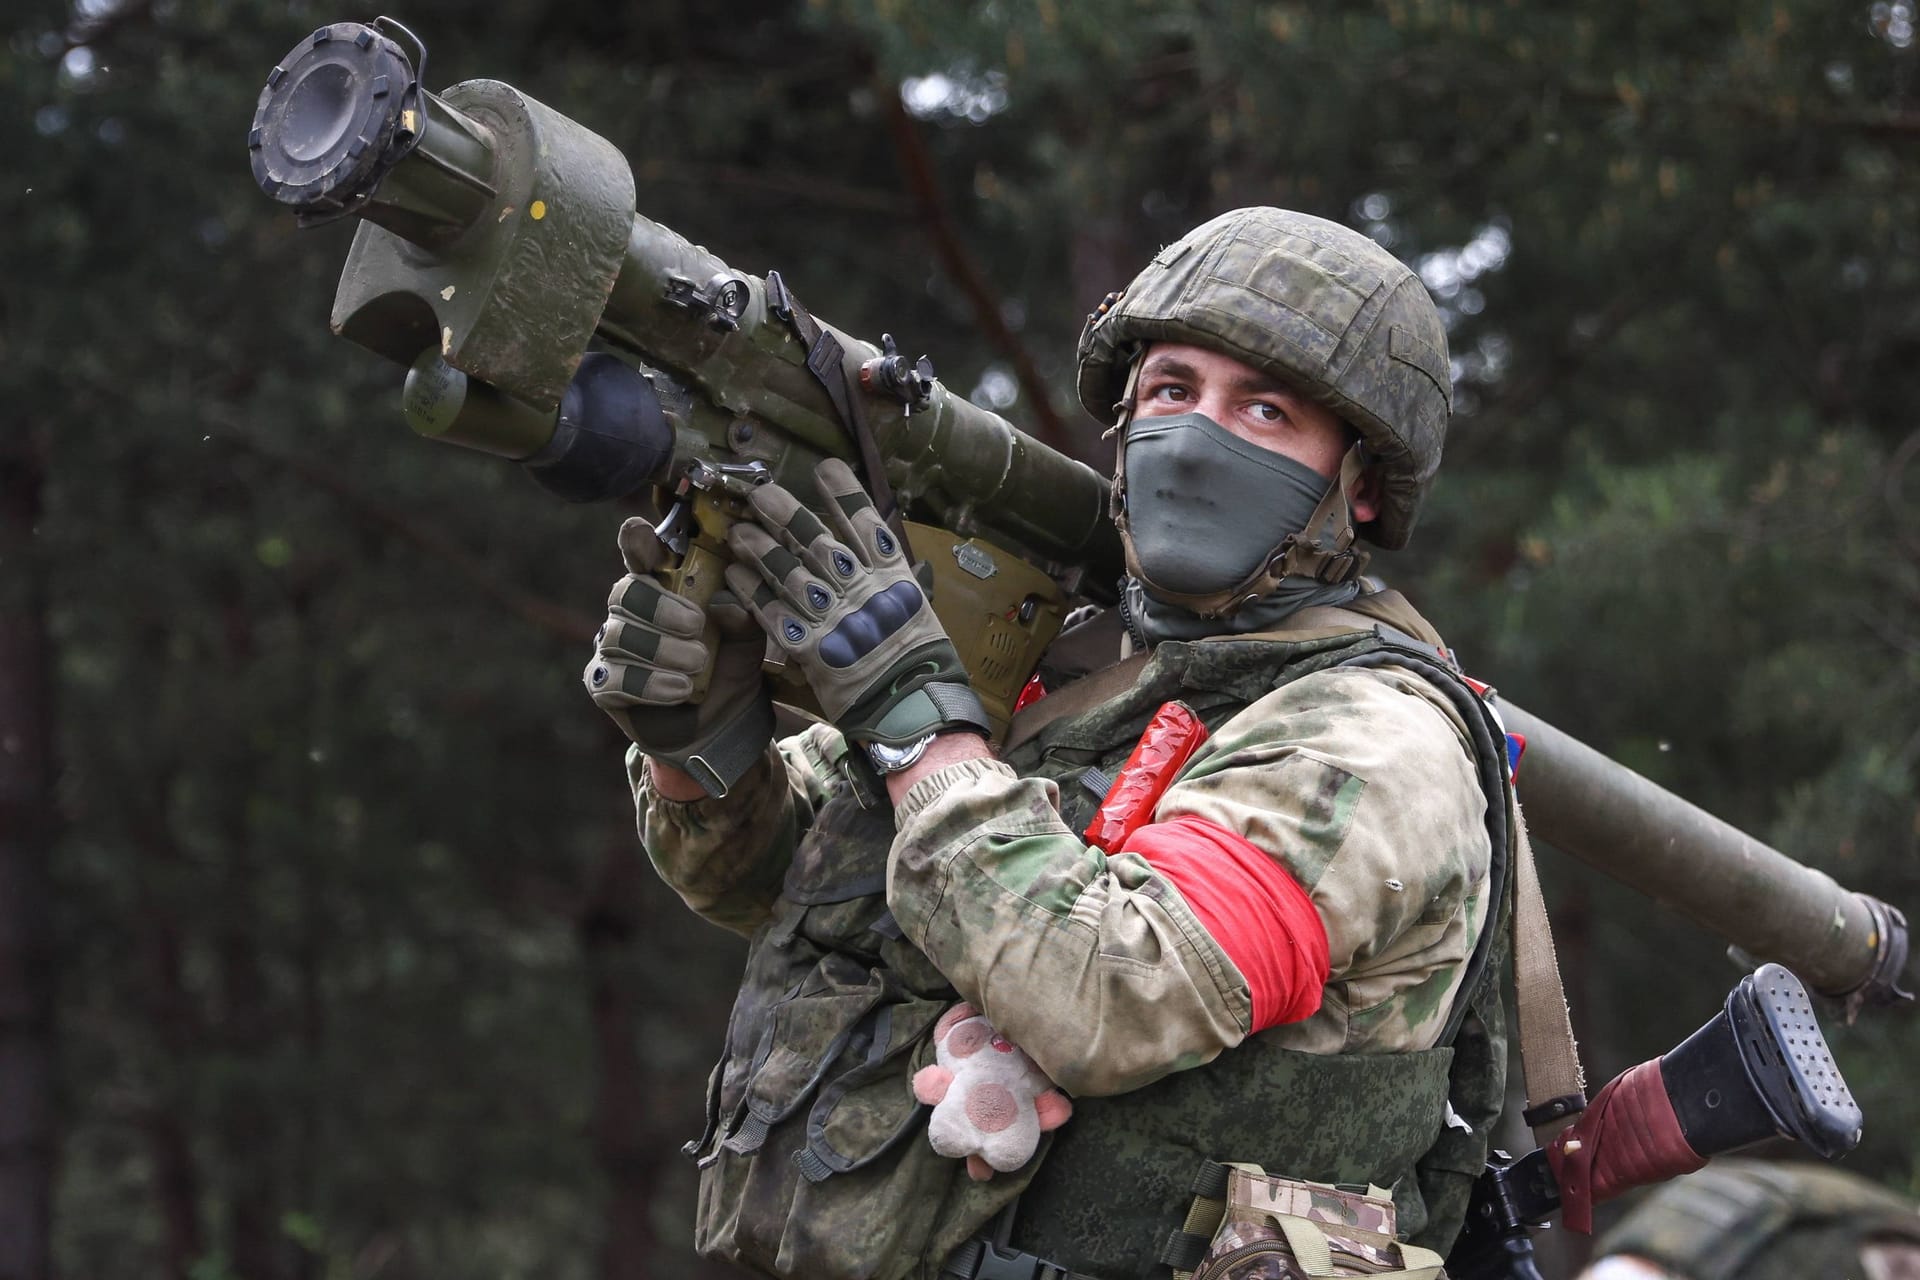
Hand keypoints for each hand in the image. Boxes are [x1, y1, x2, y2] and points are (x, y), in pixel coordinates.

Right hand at [583, 517, 775, 797]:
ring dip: (661, 650)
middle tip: (696, 625)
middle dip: (660, 606)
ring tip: (697, 666)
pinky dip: (650, 683)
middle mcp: (630, 612)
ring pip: (619, 635)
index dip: (638, 541)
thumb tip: (725, 606)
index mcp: (662, 588)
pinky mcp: (604, 685)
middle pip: (625, 592)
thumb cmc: (731, 669)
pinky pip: (615, 678)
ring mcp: (612, 649)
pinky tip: (680, 690)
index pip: (641, 554)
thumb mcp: (748, 639)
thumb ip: (742, 616)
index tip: (642, 533)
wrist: (724, 726)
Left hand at [723, 459, 987, 746]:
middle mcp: (862, 592)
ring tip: (738, 531)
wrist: (911, 708)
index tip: (825, 467)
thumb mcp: (918, 612)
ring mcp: (836, 620)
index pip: (868, 526)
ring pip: (792, 575)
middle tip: (760, 492)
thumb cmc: (919, 661)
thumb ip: (896, 580)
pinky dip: (754, 594)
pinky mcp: (813, 649)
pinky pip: (777, 615)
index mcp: (893, 579)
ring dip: (762, 551)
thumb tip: (883, 551)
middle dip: (787, 516)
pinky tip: (735, 575)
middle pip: (819, 543)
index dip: (847, 495)